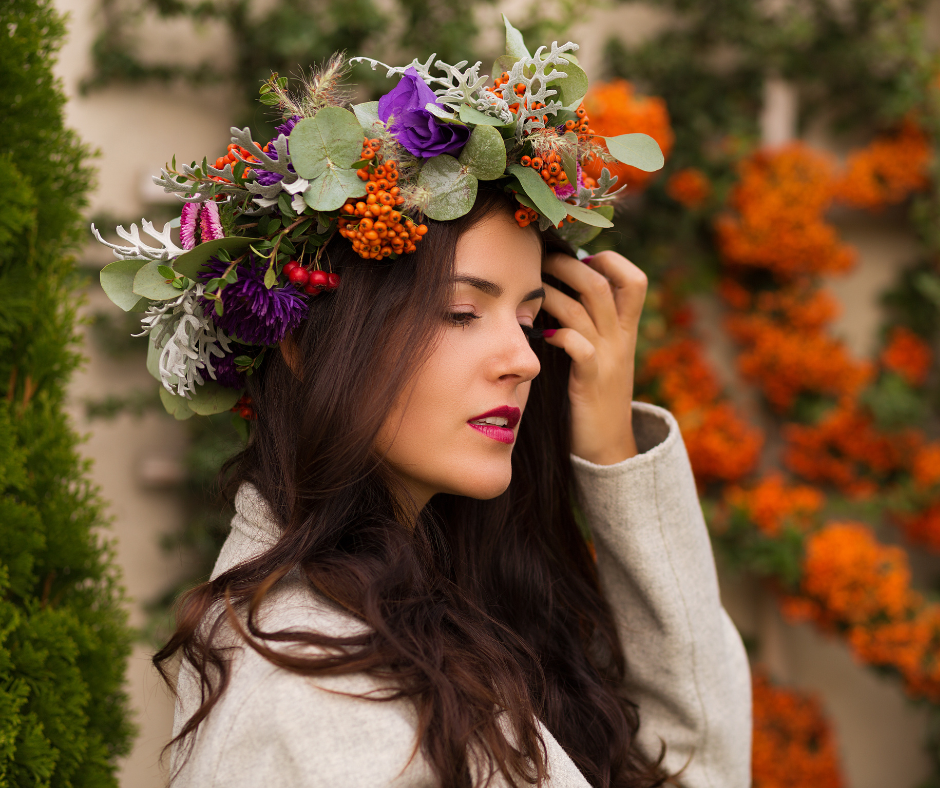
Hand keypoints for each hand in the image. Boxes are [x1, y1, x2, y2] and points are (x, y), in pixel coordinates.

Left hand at [540, 250, 647, 464]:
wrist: (608, 445)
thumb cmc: (595, 394)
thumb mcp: (603, 354)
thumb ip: (591, 323)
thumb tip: (560, 289)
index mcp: (626, 329)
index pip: (635, 280)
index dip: (611, 260)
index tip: (581, 257)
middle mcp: (620, 339)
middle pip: (600, 284)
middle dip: (568, 265)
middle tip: (541, 261)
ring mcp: (607, 359)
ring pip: (582, 309)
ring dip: (551, 293)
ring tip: (530, 290)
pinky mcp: (590, 382)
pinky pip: (578, 347)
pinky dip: (558, 334)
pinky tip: (541, 334)